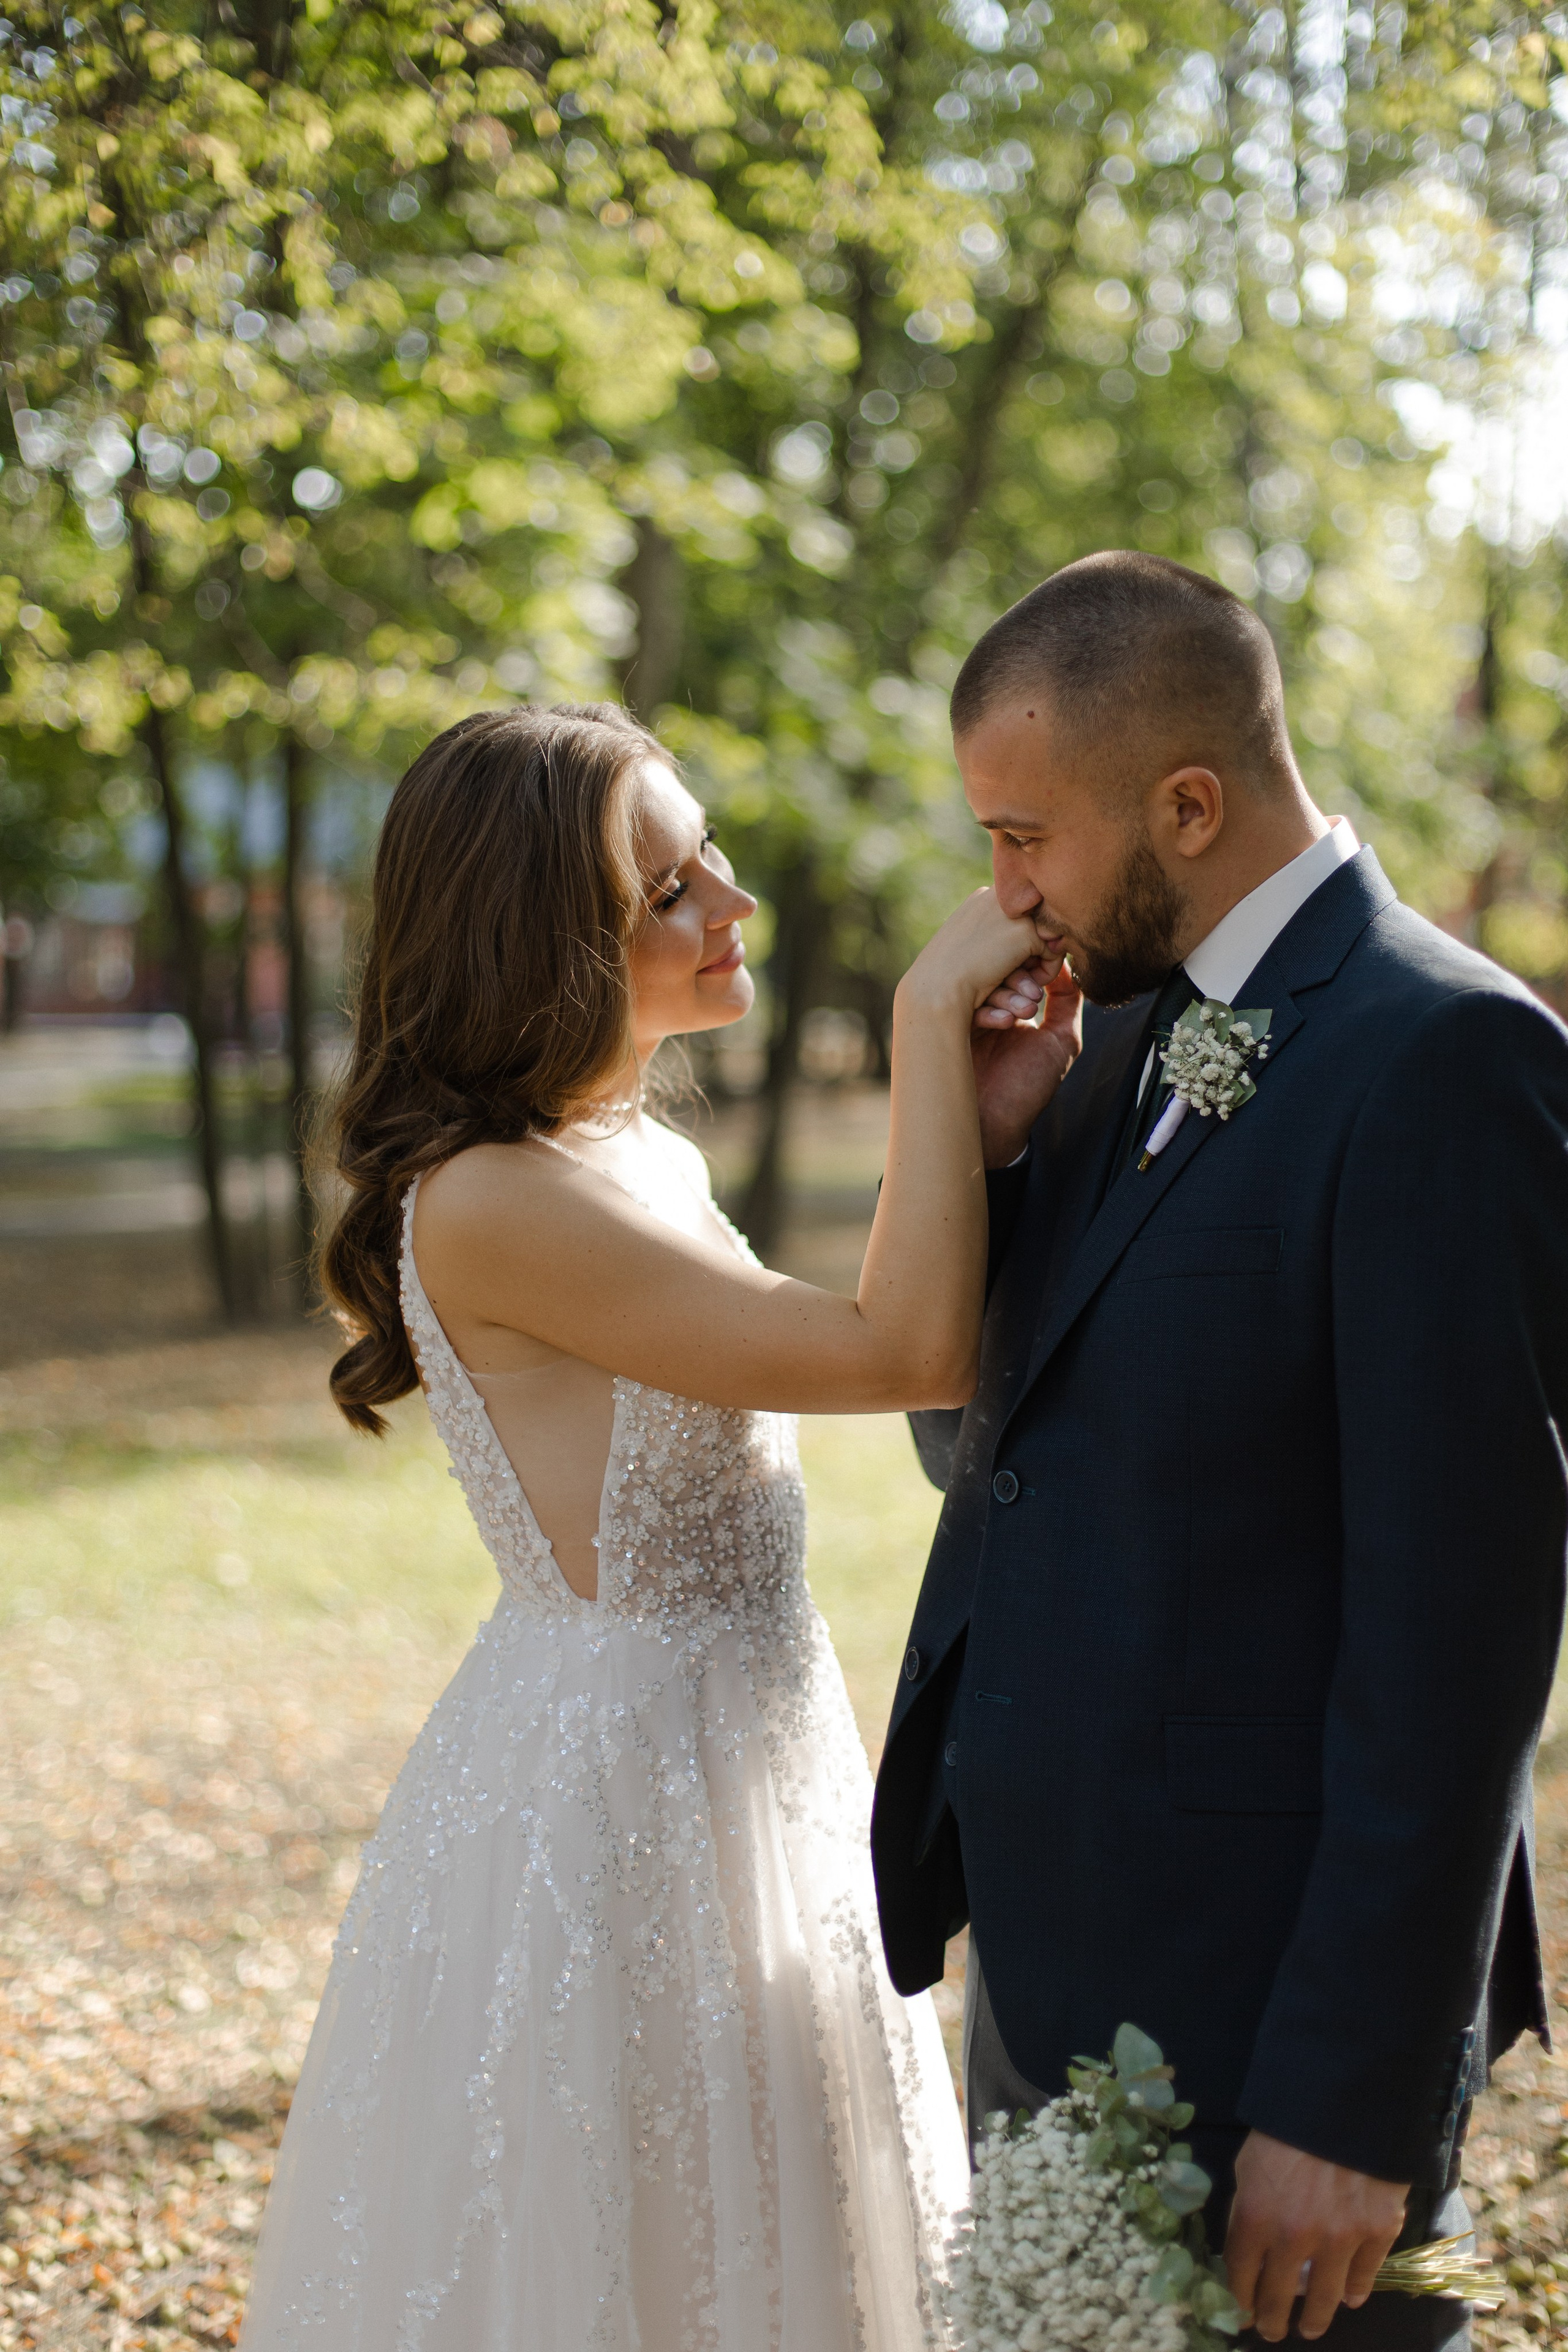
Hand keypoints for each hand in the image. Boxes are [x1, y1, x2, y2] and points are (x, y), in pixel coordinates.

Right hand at [899, 887, 1049, 1018]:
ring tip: (1030, 987)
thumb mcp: (968, 947)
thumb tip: (1031, 942)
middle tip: (1028, 975)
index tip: (1011, 966)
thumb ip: (994, 937)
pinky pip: (1053, 952)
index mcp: (983, 898)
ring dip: (1040, 963)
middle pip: (1036, 920)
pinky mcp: (1025, 932)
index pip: (1019, 914)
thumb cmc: (947, 977)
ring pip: (1047, 936)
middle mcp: (998, 896)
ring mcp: (1012, 912)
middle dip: (1035, 949)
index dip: (1020, 941)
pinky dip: (1046, 972)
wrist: (937, 989)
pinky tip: (1027, 990)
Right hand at [970, 954, 1082, 1166]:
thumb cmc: (1030, 1087)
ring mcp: (966, 1017)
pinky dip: (987, 1009)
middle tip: (1032, 1000)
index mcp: (1011, 1006)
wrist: (996, 1125)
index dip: (1031, 969)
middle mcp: (987, 1008)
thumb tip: (1065, 963)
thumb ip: (1067, 1001)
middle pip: (998, 971)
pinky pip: (963, 1005)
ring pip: (981, 985)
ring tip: (1022, 1013)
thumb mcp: (1062, 1040)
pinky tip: (1002, 1022)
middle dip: (1018, 979)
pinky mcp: (948, 1029)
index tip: (1043, 981)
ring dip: (1005, 994)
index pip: (1018, 968)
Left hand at [1225, 2131, 1408, 2342]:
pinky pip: (1363, 2276)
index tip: (1241, 2314)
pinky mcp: (1377, 2231)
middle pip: (1278, 2296)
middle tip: (1272, 2331)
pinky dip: (1354, 2290)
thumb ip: (1246, 2208)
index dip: (1239, 2299)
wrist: (1346, 2098)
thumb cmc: (1288, 2125)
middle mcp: (1296, 2237)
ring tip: (1310, 2328)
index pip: (1240, 2275)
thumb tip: (1245, 2249)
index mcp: (1256, 2216)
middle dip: (1272, 2320)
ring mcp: (1340, 2238)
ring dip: (1315, 2319)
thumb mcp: (1249, 2162)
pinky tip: (1348, 2297)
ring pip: (1323, 2298)